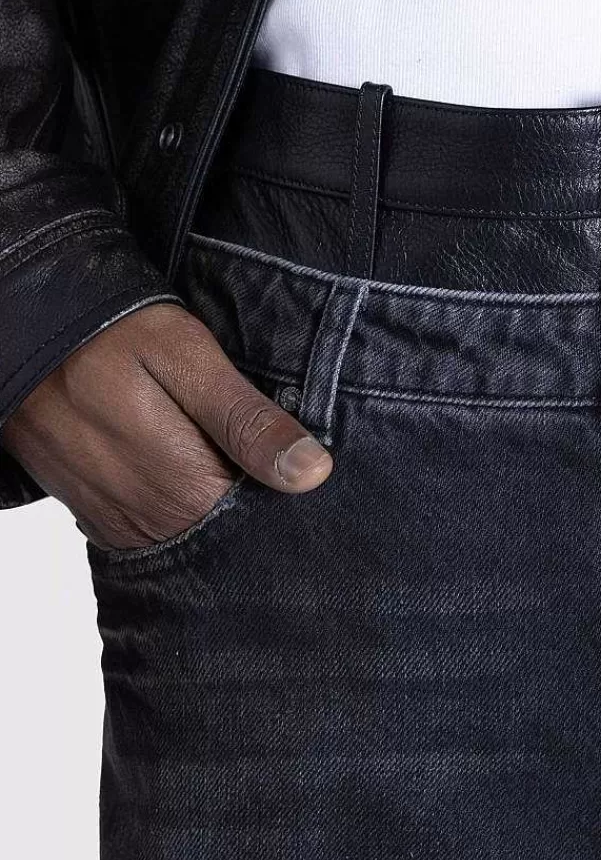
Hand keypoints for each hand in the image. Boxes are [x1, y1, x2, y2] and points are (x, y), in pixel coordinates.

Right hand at [2, 302, 331, 548]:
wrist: (21, 329)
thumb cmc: (109, 333)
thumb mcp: (187, 358)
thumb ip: (246, 420)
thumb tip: (312, 473)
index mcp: (184, 487)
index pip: (263, 518)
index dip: (283, 485)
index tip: (294, 455)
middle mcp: (149, 519)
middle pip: (226, 528)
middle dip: (248, 492)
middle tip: (249, 441)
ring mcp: (117, 522)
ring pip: (190, 530)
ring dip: (208, 496)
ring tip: (209, 443)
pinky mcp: (95, 516)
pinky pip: (152, 527)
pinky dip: (172, 501)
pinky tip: (178, 459)